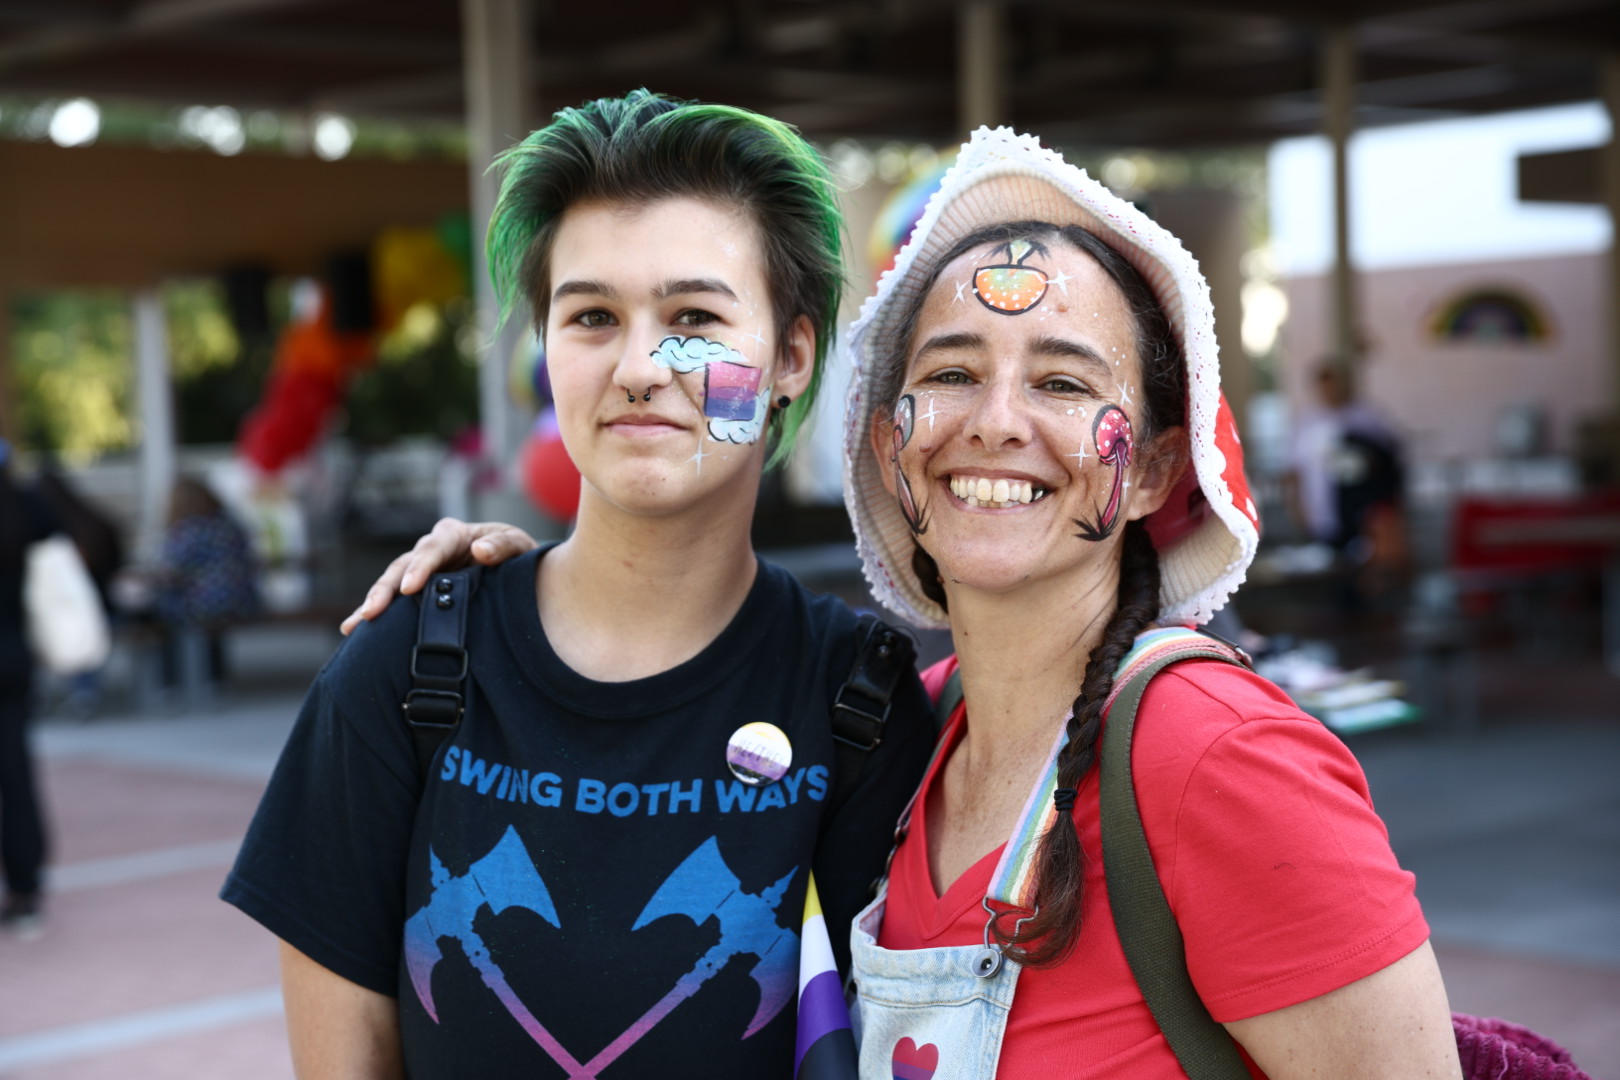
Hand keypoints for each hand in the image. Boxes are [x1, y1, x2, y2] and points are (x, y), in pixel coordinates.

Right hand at [340, 518, 539, 634]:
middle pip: (401, 567)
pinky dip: (375, 615)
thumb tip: (480, 550)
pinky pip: (394, 603)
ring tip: (354, 626)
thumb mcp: (518, 545)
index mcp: (453, 535)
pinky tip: (353, 631)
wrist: (519, 575)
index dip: (420, 567)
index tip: (409, 587)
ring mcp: (421, 572)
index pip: (432, 548)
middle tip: (371, 612)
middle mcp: (431, 551)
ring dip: (372, 604)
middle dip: (385, 589)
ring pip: (391, 585)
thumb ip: (502, 546)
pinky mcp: (417, 593)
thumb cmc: (517, 557)